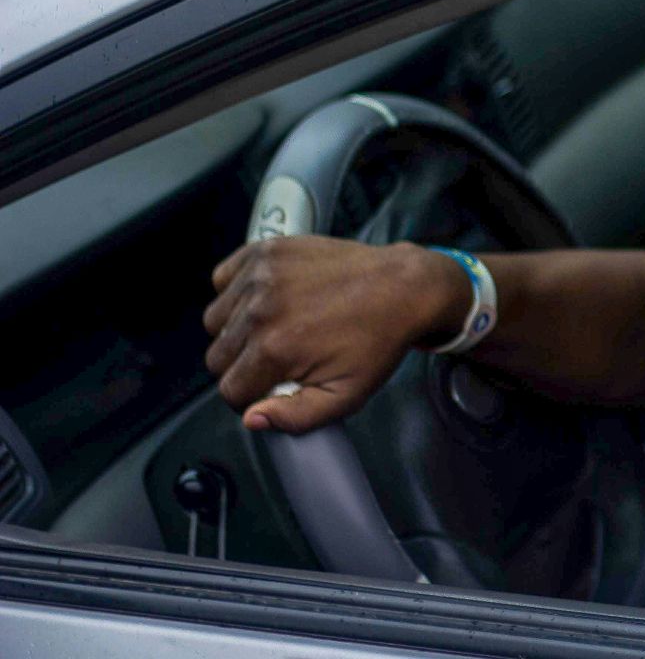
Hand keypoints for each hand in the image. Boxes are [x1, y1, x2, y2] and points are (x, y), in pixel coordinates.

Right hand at [204, 236, 466, 433]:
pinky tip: (267, 299)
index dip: (251, 395)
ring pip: (216, 320)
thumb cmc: (378, 340)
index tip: (272, 386)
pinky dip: (236, 291)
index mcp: (275, 349)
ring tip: (275, 327)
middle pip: (218, 357)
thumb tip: (252, 419)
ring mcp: (260, 275)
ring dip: (237, 329)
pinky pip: (223, 279)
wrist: (403, 287)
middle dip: (244, 365)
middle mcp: (260, 310)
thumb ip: (295, 417)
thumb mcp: (346, 395)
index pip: (229, 390)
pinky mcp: (266, 251)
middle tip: (279, 358)